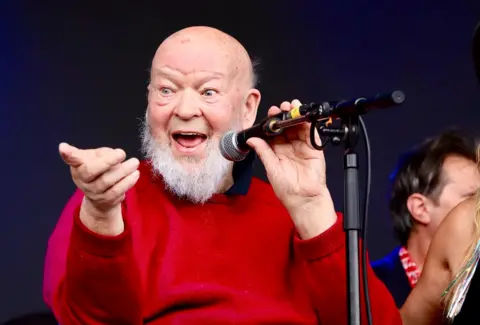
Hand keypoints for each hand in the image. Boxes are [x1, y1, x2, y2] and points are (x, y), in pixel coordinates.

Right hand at [59, 142, 139, 234]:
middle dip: (107, 161)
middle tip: (122, 152)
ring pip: (106, 181)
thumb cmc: (99, 170)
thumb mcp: (96, 158)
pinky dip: (128, 182)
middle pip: (91, 170)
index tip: (63, 147)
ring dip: (123, 171)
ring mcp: (93, 192)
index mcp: (78, 166)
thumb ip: (100, 153)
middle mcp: (82, 180)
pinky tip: (135, 174)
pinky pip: (117, 191)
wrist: (101, 197)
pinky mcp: (106, 200)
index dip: (67, 154)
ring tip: (134, 162)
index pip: (72, 159)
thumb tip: (110, 154)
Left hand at [247, 100, 336, 237]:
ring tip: (292, 106)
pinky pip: (312, 133)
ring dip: (296, 116)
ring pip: (299, 127)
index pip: (275, 132)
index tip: (270, 113)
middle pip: (287, 127)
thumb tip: (251, 139)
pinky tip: (304, 116)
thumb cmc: (287, 189)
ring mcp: (303, 147)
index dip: (273, 122)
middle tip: (282, 107)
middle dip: (285, 115)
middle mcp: (290, 147)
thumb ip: (263, 152)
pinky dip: (308, 124)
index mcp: (278, 151)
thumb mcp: (271, 168)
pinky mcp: (314, 149)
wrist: (303, 199)